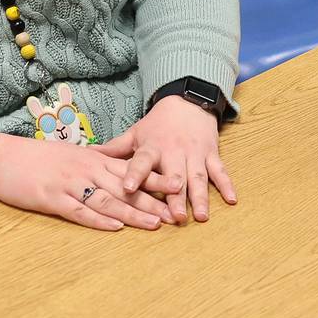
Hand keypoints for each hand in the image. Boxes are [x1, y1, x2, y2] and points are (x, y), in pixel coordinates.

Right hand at [0, 131, 179, 231]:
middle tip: (177, 213)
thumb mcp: (72, 157)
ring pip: (108, 200)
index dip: (157, 179)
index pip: (133, 170)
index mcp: (93, 160)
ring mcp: (70, 184)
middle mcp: (87, 170)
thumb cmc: (38, 160)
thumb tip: (119, 175)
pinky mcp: (52, 198)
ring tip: (155, 224)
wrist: (2, 159)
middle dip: (154, 200)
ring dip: (133, 213)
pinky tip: (115, 227)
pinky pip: (80, 211)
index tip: (180, 186)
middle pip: (127, 187)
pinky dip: (98, 220)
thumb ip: (95, 165)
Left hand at [95, 96, 235, 223]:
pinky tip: (231, 200)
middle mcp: (174, 152)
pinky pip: (220, 171)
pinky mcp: (211, 154)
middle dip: (176, 196)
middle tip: (175, 216)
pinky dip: (227, 185)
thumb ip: (113, 149)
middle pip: (174, 176)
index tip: (127, 188)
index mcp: (152, 148)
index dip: (134, 174)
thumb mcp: (135, 133)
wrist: (188, 101)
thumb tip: (86, 155)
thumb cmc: (157, 124)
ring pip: (198, 177)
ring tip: (201, 216)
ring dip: (201, 197)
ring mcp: (195, 153)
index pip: (141, 162)